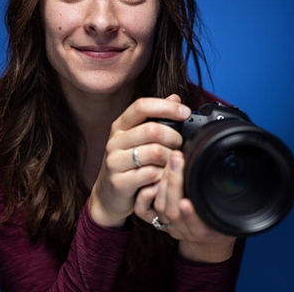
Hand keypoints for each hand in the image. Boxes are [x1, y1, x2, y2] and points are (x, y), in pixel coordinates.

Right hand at [89, 95, 190, 227]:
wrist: (108, 196)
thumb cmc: (128, 165)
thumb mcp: (137, 139)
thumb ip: (155, 118)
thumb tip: (175, 98)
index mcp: (120, 126)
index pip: (141, 106)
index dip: (166, 107)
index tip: (185, 112)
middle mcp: (115, 141)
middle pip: (152, 130)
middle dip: (174, 137)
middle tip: (180, 145)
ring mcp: (115, 162)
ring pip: (154, 152)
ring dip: (171, 158)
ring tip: (173, 163)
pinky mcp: (119, 182)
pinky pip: (151, 174)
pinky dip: (164, 176)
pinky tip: (164, 177)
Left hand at [134, 150, 236, 262]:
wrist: (208, 233)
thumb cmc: (222, 217)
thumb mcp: (232, 211)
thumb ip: (230, 198)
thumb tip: (235, 176)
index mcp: (206, 232)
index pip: (196, 226)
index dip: (190, 215)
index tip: (186, 201)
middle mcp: (186, 231)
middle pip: (173, 211)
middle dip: (174, 183)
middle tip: (178, 158)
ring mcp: (170, 226)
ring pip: (161, 207)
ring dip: (164, 181)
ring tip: (171, 160)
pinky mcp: (158, 219)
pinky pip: (146, 208)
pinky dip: (149, 190)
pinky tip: (157, 173)